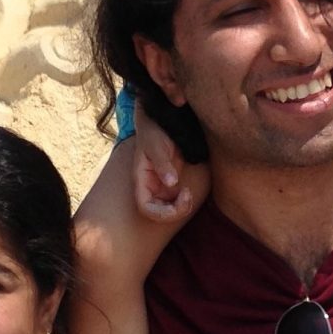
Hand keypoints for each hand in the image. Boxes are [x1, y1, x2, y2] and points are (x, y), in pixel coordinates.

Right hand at [131, 105, 207, 223]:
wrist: (163, 119)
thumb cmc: (154, 130)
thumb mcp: (156, 144)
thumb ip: (163, 163)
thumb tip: (172, 183)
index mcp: (142, 180)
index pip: (146, 208)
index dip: (162, 213)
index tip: (180, 196)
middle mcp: (151, 187)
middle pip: (160, 214)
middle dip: (176, 211)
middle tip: (188, 195)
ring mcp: (161, 186)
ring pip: (170, 209)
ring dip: (182, 207)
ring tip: (189, 193)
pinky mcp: (172, 183)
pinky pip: (178, 201)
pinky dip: (185, 200)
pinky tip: (190, 189)